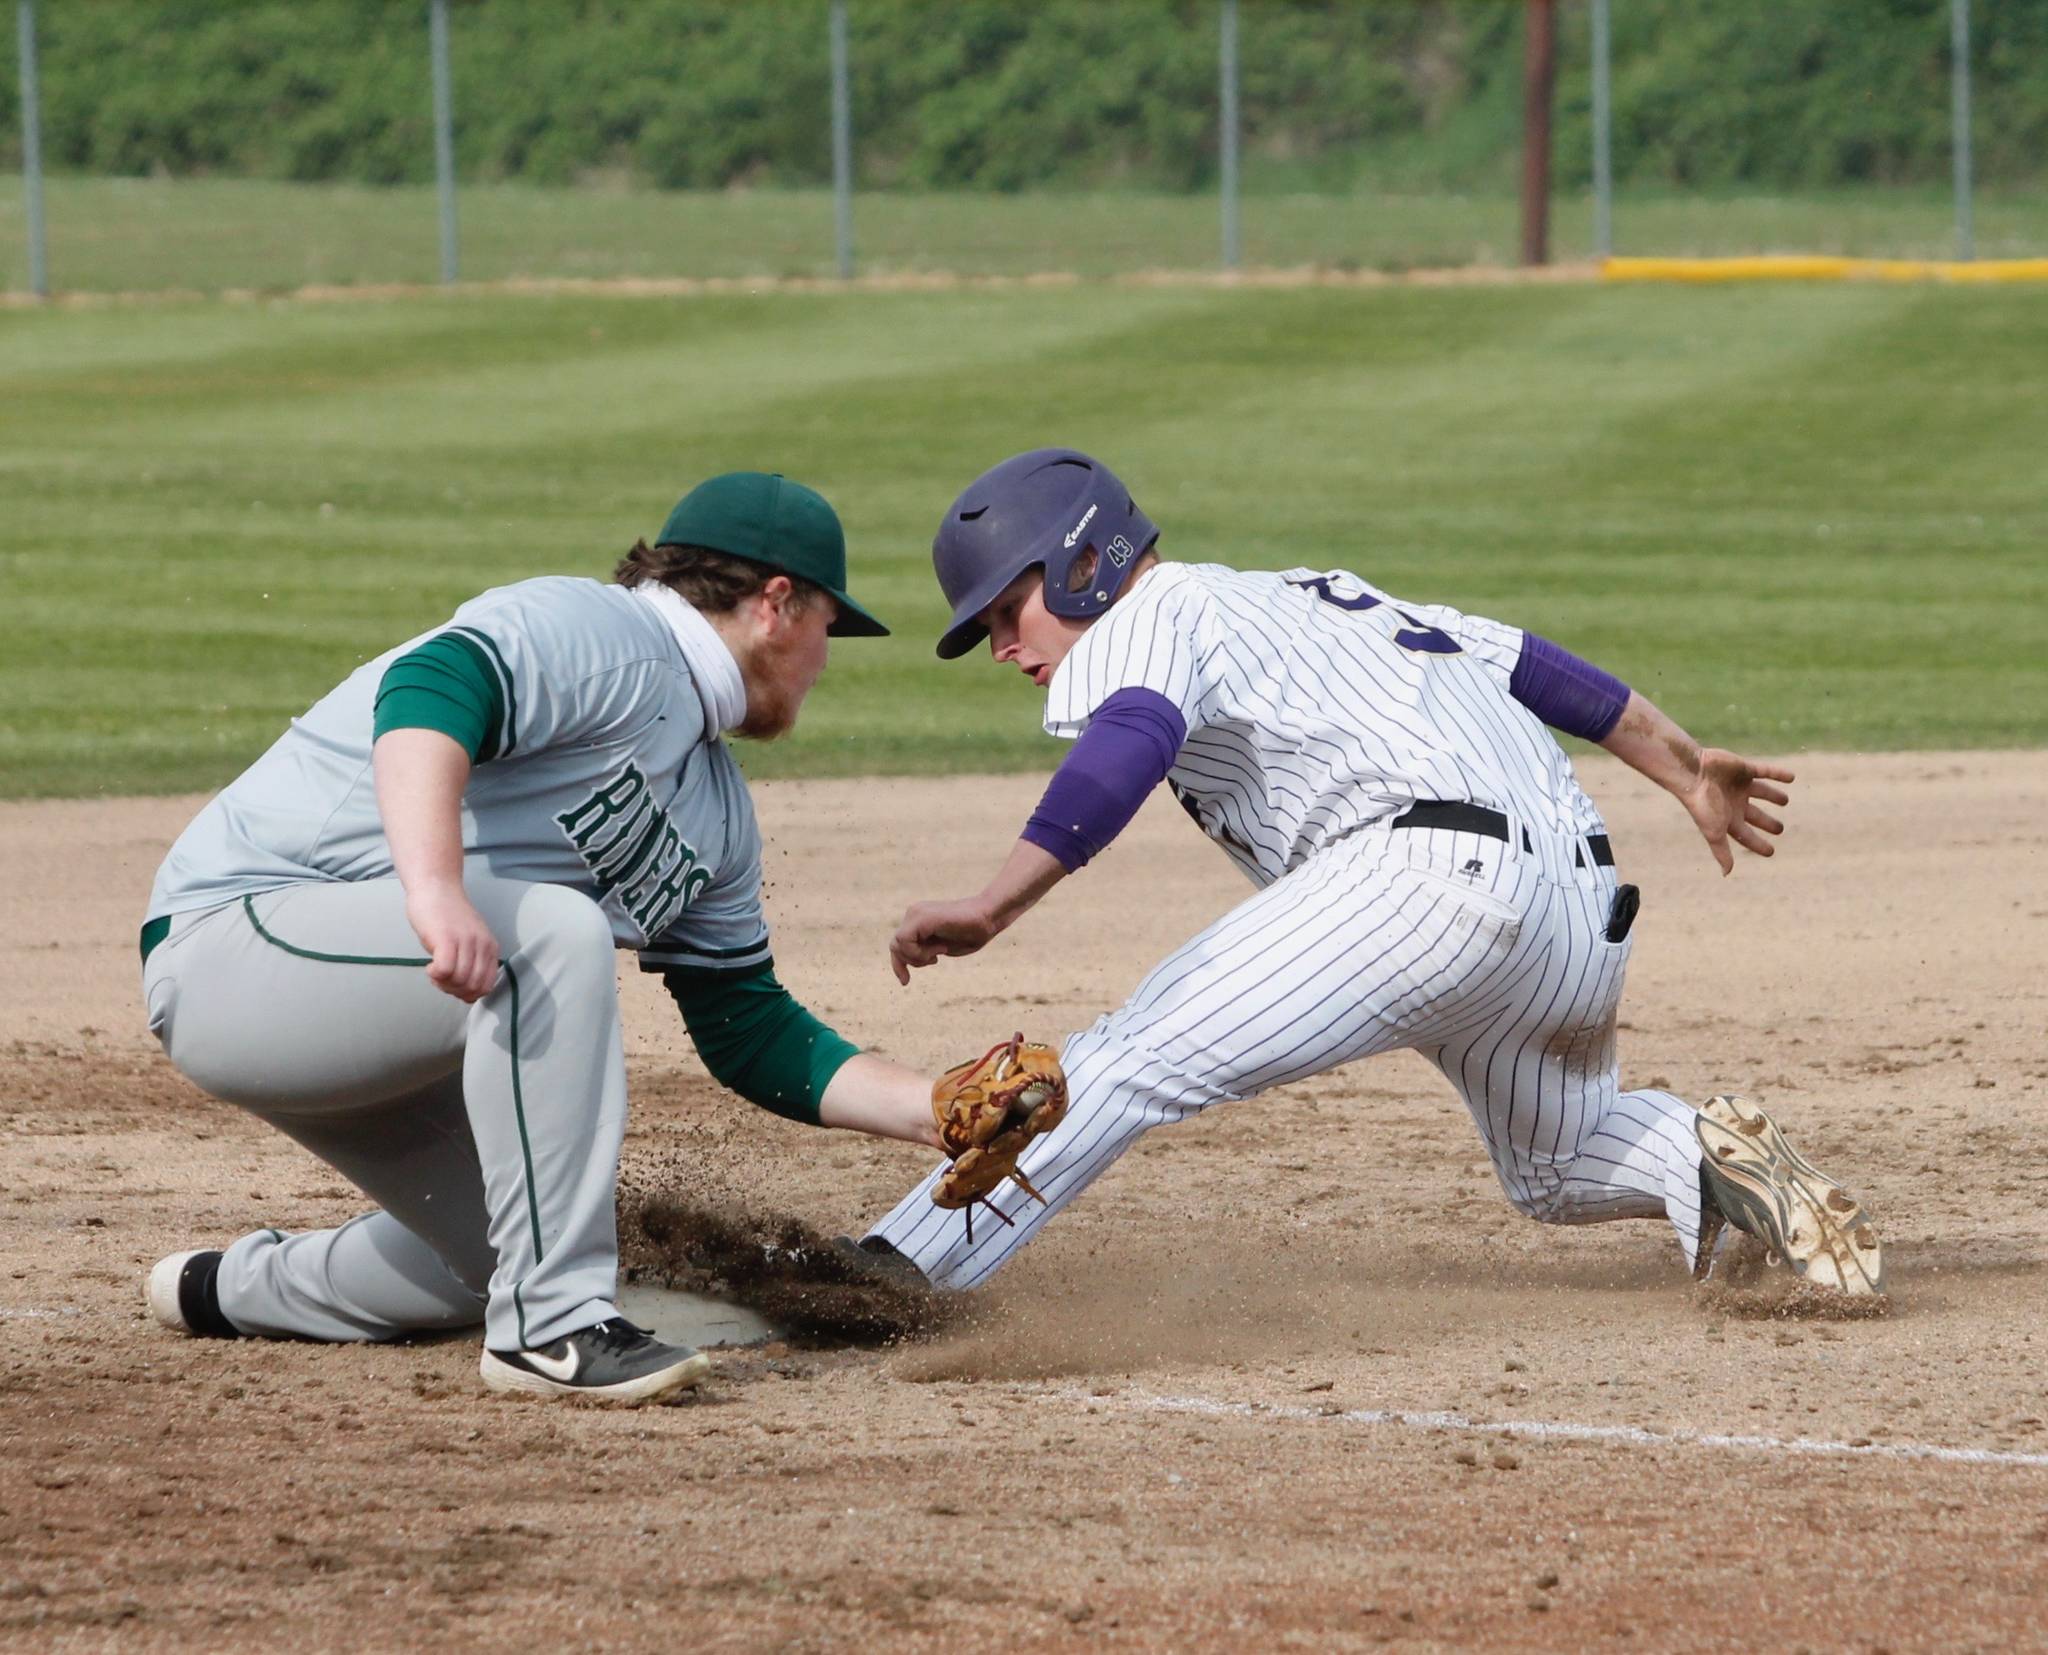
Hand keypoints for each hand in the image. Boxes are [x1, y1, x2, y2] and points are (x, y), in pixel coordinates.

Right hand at [406, 880, 501, 1001]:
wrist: (435, 888)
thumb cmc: (446, 917)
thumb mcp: (469, 941)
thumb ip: (472, 962)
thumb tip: (466, 991)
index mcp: (490, 948)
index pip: (487, 987)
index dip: (467, 994)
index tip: (453, 984)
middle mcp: (482, 946)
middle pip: (473, 988)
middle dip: (454, 991)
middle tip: (440, 979)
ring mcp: (466, 942)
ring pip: (459, 982)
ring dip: (442, 984)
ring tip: (434, 971)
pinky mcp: (446, 939)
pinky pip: (445, 971)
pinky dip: (435, 976)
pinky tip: (429, 966)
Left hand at [890, 897, 999, 985]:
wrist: (989, 917)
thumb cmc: (971, 933)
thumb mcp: (941, 947)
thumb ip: (923, 950)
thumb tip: (905, 960)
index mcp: (918, 921)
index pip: (897, 945)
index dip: (898, 965)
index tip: (905, 982)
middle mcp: (914, 914)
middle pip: (895, 947)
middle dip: (912, 961)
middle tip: (935, 960)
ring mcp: (917, 914)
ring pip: (898, 945)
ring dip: (919, 957)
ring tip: (941, 950)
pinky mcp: (923, 917)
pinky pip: (905, 940)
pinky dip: (920, 951)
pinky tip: (940, 948)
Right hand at [1678, 749, 1792, 874]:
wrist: (1694, 774)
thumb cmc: (1703, 805)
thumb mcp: (1714, 833)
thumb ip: (1721, 852)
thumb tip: (1727, 874)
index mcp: (1728, 819)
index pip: (1746, 835)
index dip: (1758, 844)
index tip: (1771, 852)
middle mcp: (1734, 802)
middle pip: (1755, 815)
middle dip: (1766, 822)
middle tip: (1780, 829)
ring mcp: (1739, 785)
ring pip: (1761, 792)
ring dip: (1773, 795)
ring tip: (1785, 800)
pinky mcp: (1744, 768)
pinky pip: (1765, 771)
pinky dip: (1778, 774)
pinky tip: (1792, 777)